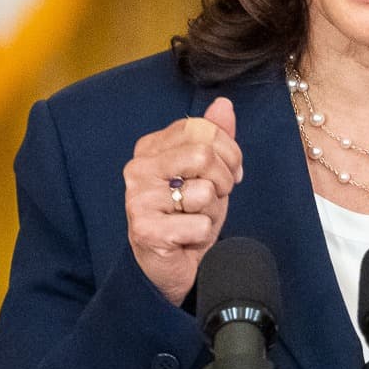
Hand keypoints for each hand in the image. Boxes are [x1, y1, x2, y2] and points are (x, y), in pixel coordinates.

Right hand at [122, 97, 242, 304]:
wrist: (175, 264)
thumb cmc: (189, 214)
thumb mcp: (209, 172)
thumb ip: (215, 137)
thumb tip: (224, 104)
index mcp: (150, 148)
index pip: (201, 129)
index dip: (228, 150)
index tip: (231, 172)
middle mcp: (137, 169)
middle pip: (203, 155)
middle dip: (224, 180)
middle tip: (216, 198)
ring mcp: (137, 200)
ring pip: (204, 191)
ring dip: (212, 210)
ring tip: (196, 218)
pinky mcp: (144, 230)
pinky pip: (200, 223)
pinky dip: (204, 234)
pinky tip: (187, 238)